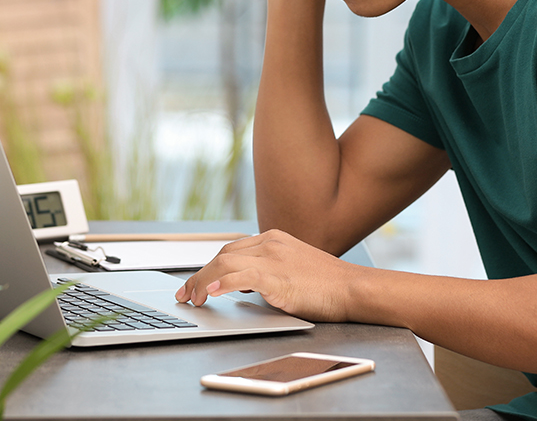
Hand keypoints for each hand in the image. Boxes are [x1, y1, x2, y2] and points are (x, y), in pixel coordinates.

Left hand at [174, 229, 355, 321]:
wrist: (351, 288)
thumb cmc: (325, 284)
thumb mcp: (291, 269)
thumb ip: (266, 271)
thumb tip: (240, 286)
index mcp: (273, 239)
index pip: (231, 250)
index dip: (208, 266)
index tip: (194, 283)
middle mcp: (271, 243)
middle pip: (223, 254)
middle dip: (198, 274)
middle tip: (184, 295)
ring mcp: (274, 257)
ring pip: (226, 263)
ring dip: (203, 281)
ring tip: (192, 299)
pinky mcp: (278, 276)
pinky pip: (242, 276)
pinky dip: (222, 283)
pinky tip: (210, 292)